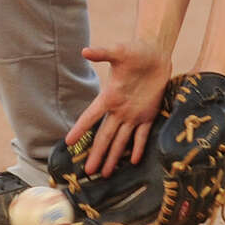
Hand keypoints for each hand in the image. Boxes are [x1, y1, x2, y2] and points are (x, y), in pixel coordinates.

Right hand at [65, 40, 171, 176]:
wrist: (156, 52)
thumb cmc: (135, 50)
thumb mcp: (118, 51)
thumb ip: (102, 53)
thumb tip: (84, 50)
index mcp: (109, 96)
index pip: (91, 116)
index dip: (80, 129)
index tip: (68, 143)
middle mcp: (119, 109)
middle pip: (105, 136)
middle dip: (97, 153)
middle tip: (88, 172)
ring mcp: (133, 114)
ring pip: (121, 140)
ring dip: (114, 157)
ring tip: (105, 174)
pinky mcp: (149, 114)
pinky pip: (142, 134)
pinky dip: (139, 147)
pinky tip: (134, 161)